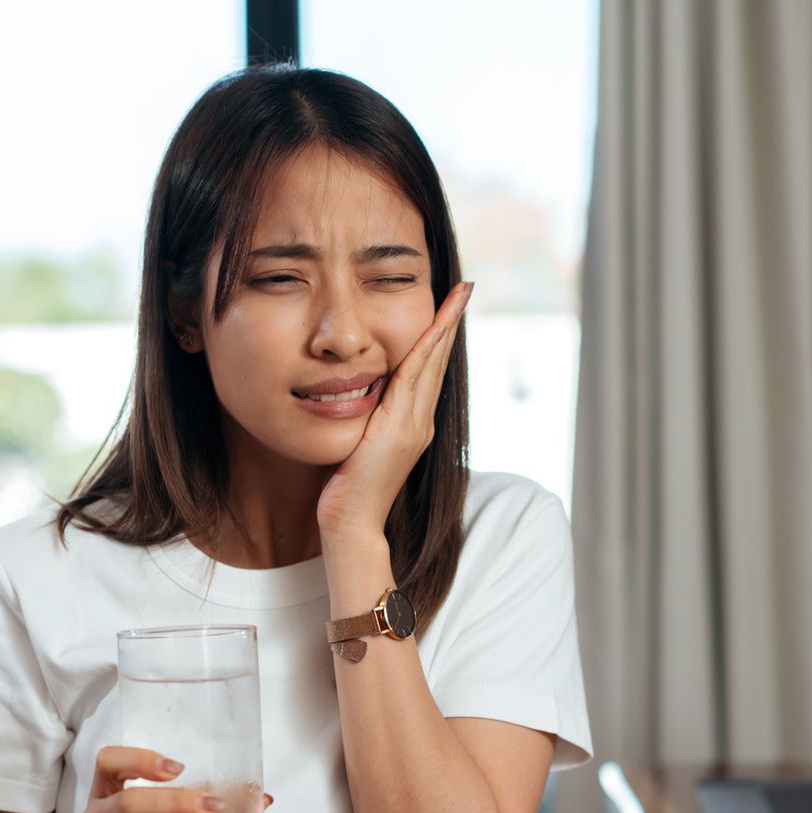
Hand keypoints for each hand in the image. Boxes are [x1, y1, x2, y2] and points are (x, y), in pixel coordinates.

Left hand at [316, 280, 472, 540]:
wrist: (350, 524)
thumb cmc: (346, 489)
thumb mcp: (359, 441)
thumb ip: (366, 417)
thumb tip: (356, 390)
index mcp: (412, 423)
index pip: (428, 369)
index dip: (440, 336)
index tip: (449, 304)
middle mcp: (420, 422)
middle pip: (438, 361)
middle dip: (451, 322)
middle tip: (464, 288)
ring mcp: (414, 427)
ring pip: (431, 366)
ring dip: (445, 328)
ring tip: (457, 297)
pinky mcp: (400, 432)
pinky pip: (414, 383)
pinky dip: (424, 354)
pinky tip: (432, 330)